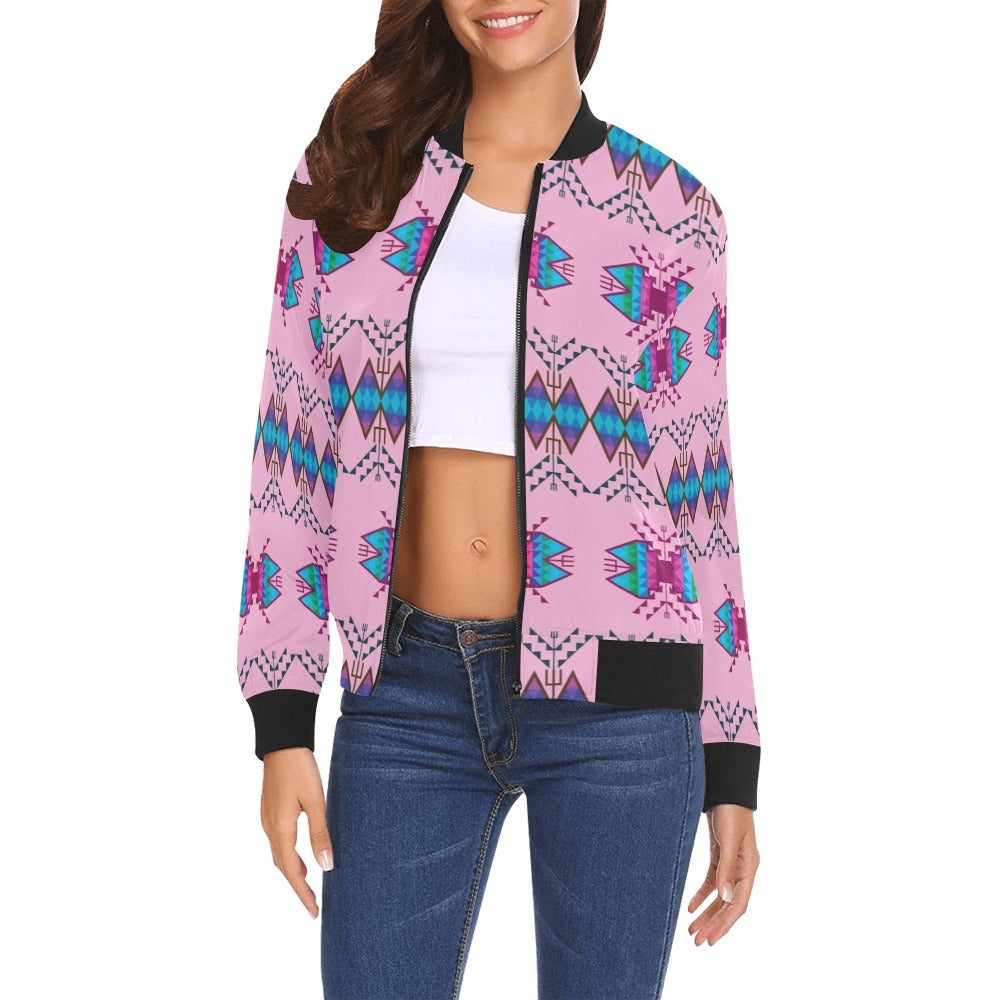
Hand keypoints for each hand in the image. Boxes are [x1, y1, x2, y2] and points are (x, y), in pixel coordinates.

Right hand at [260, 747, 333, 918]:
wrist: (281, 743)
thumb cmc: (300, 769)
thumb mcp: (315, 801)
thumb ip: (320, 833)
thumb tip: (326, 866)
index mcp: (281, 829)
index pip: (292, 871)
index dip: (303, 893)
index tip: (314, 912)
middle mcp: (270, 828)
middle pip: (283, 867)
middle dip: (298, 887)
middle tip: (314, 905)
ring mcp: (267, 819)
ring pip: (279, 855)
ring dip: (293, 872)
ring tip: (309, 884)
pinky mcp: (269, 811)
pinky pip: (278, 842)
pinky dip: (288, 856)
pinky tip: (300, 856)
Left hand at [687, 803, 759, 945]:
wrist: (725, 788)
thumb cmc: (730, 811)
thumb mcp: (728, 839)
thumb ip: (726, 868)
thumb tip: (726, 898)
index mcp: (749, 867)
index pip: (739, 904)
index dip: (725, 924)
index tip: (711, 939)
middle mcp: (742, 869)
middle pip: (729, 904)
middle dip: (714, 924)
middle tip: (697, 941)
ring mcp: (731, 863)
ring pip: (720, 896)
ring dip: (707, 913)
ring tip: (692, 930)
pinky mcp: (720, 856)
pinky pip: (712, 882)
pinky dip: (702, 895)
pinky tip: (691, 907)